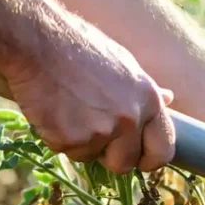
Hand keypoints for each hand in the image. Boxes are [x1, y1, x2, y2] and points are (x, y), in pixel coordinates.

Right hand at [6, 15, 175, 172]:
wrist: (35, 42)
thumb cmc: (78, 47)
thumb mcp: (123, 63)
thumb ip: (145, 90)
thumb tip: (169, 98)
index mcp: (149, 100)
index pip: (163, 149)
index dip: (149, 159)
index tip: (140, 161)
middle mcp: (130, 119)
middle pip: (126, 162)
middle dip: (110, 156)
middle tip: (92, 134)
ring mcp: (102, 131)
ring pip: (92, 156)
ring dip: (80, 143)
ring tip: (69, 110)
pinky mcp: (71, 138)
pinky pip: (66, 150)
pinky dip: (57, 136)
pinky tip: (53, 110)